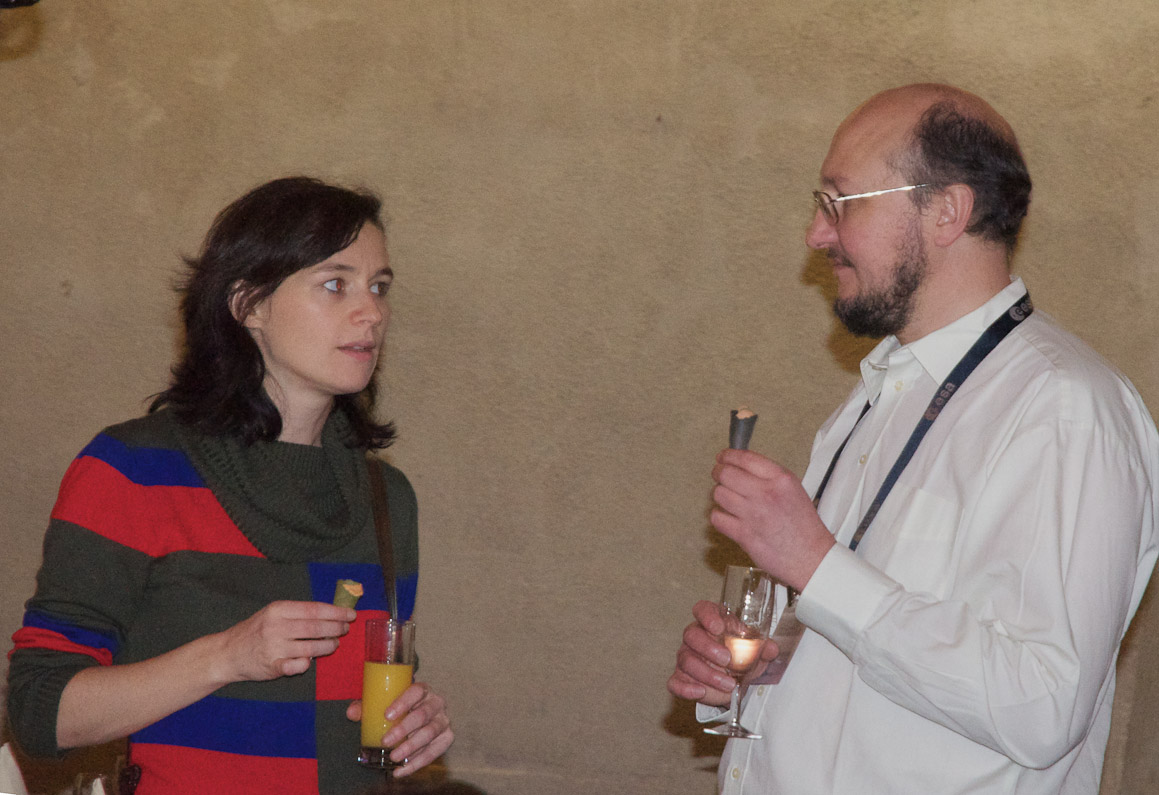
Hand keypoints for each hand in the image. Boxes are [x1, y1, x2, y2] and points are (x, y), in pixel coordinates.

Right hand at [215, 601, 354, 682]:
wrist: (228, 652)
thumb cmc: (257, 631)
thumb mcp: (274, 614)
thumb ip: (298, 613)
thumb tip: (331, 613)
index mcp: (278, 609)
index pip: (314, 609)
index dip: (336, 612)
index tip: (350, 614)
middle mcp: (276, 627)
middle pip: (315, 628)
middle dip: (336, 628)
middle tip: (346, 629)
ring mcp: (273, 647)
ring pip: (310, 647)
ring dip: (327, 646)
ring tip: (334, 644)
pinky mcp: (272, 666)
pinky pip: (296, 666)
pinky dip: (307, 664)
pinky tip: (311, 660)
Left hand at [346, 683, 453, 776]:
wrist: (419, 718)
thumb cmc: (401, 709)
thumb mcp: (384, 704)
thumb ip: (367, 707)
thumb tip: (351, 713)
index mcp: (422, 690)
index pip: (416, 691)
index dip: (403, 703)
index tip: (387, 716)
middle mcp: (436, 703)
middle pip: (423, 715)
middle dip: (403, 729)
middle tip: (385, 741)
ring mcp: (443, 721)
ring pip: (430, 733)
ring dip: (410, 747)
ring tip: (393, 757)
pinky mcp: (446, 738)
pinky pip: (434, 752)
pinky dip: (416, 764)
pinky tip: (400, 771)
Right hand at [667, 601, 778, 705]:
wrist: (735, 680)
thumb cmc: (741, 656)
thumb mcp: (755, 650)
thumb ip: (763, 647)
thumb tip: (771, 649)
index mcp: (713, 622)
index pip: (703, 609)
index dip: (708, 616)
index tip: (718, 627)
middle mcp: (695, 637)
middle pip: (691, 636)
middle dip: (709, 648)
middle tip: (727, 660)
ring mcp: (686, 657)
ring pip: (687, 661)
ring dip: (708, 674)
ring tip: (729, 684)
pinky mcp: (681, 678)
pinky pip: (675, 682)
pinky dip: (686, 688)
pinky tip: (700, 692)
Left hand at [711, 449, 835, 590]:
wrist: (811, 558)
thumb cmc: (804, 528)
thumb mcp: (794, 490)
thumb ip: (770, 477)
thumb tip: (743, 467)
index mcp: (781, 480)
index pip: (746, 458)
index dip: (728, 455)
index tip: (723, 457)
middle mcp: (766, 494)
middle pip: (726, 473)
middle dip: (719, 472)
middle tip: (719, 475)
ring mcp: (753, 514)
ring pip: (719, 494)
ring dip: (720, 495)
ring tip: (727, 498)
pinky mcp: (743, 534)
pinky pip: (717, 518)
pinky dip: (719, 516)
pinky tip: (727, 517)